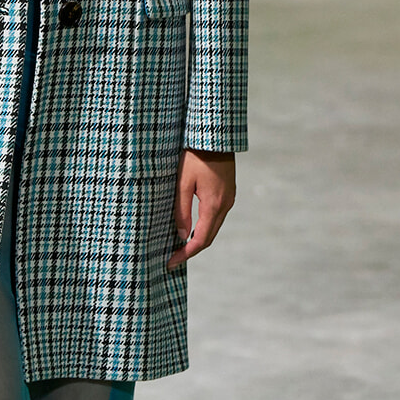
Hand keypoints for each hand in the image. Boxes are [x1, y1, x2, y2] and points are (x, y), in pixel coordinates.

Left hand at [167, 148, 235, 269]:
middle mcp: (225, 205)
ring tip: (179, 246)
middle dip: (191, 251)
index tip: (171, 263)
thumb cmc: (195, 156)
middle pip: (209, 237)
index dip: (185, 254)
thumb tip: (181, 235)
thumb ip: (181, 210)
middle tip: (172, 259)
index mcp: (213, 205)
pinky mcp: (228, 193)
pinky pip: (217, 217)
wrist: (216, 136)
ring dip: (198, 239)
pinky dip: (205, 227)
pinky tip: (192, 228)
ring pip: (214, 228)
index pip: (200, 240)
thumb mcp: (182, 182)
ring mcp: (229, 199)